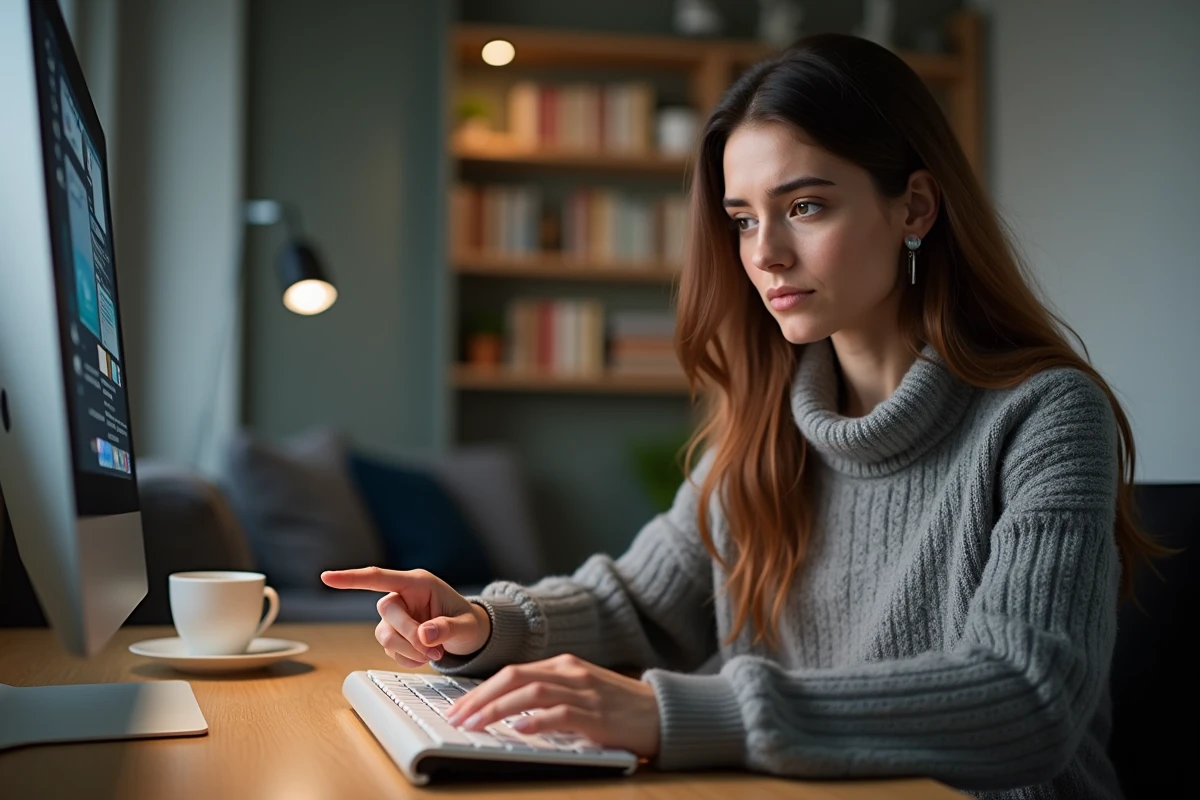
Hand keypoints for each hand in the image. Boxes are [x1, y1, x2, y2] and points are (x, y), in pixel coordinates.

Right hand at [320, 566, 491, 667]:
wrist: (469, 636)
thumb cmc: (467, 622)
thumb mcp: (466, 625)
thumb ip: (447, 628)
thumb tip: (424, 635)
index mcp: (417, 583)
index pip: (379, 577)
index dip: (351, 578)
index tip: (326, 577)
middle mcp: (402, 597)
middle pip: (386, 612)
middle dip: (409, 634)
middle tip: (434, 650)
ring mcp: (395, 618)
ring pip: (385, 636)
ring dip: (409, 650)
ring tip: (435, 653)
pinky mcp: (394, 636)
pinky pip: (391, 652)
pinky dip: (409, 659)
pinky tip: (426, 656)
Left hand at [444, 653, 659, 757]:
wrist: (664, 712)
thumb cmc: (621, 708)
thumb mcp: (582, 691)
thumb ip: (551, 695)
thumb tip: (510, 711)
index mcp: (564, 666)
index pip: (512, 672)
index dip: (481, 689)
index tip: (458, 707)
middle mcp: (571, 672)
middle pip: (514, 677)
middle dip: (480, 697)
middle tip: (456, 716)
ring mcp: (585, 691)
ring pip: (531, 692)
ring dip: (497, 709)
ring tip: (474, 724)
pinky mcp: (598, 714)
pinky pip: (562, 714)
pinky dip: (538, 720)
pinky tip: (520, 728)